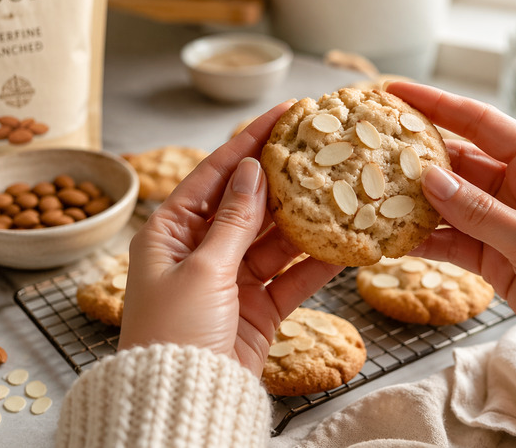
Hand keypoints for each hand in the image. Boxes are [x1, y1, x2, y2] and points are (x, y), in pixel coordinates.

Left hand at [118, 101, 343, 376]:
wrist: (181, 401)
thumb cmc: (172, 333)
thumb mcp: (202, 270)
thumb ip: (234, 221)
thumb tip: (251, 169)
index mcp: (170, 232)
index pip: (215, 175)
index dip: (248, 142)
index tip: (282, 114)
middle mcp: (200, 250)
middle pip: (248, 203)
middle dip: (283, 177)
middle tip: (320, 147)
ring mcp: (231, 278)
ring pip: (275, 238)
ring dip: (305, 218)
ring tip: (340, 189)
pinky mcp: (257, 306)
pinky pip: (290, 276)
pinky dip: (315, 262)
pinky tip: (345, 243)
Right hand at [387, 82, 515, 400]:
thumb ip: (479, 212)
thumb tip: (428, 177)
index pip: (483, 124)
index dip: (439, 105)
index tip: (396, 92)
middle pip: (461, 162)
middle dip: (418, 155)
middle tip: (371, 147)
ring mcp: (508, 226)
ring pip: (452, 204)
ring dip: (417, 202)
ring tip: (373, 194)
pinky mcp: (498, 261)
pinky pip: (454, 242)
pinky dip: (427, 241)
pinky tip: (395, 238)